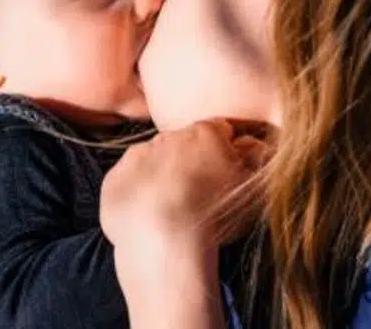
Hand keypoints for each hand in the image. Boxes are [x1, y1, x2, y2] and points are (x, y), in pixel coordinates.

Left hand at [101, 119, 268, 262]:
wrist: (164, 240)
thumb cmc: (214, 214)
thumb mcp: (251, 188)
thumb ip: (256, 162)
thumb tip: (255, 148)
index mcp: (205, 134)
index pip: (220, 131)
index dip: (226, 150)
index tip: (226, 171)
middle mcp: (168, 136)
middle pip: (183, 143)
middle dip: (190, 160)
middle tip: (198, 194)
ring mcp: (137, 156)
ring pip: (152, 159)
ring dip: (161, 174)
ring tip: (171, 210)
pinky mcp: (114, 179)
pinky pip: (127, 180)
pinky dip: (136, 192)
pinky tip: (147, 216)